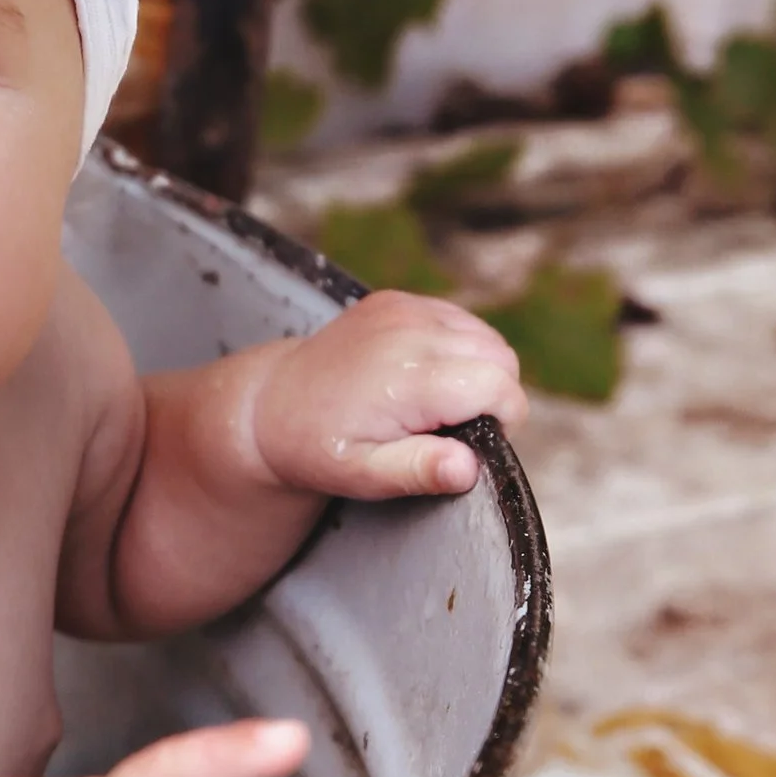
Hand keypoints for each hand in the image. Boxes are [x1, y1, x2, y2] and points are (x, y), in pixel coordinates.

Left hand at [247, 290, 524, 500]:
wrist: (273, 404)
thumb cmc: (317, 446)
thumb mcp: (363, 475)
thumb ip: (419, 471)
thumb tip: (469, 467)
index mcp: (407, 377)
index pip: (501, 387)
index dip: (502, 422)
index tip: (471, 443)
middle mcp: (409, 330)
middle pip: (502, 359)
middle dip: (493, 397)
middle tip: (449, 428)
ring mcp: (403, 308)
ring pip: (488, 337)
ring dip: (479, 372)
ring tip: (435, 405)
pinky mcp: (398, 300)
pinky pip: (461, 321)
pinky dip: (459, 349)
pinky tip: (425, 376)